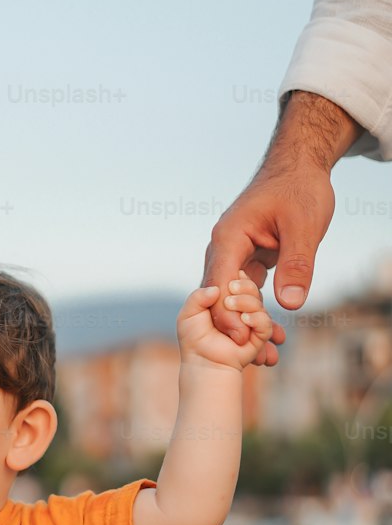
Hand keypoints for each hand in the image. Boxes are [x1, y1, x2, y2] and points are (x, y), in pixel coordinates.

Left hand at [178, 274, 273, 371]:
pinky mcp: (258, 338)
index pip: (240, 282)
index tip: (230, 280)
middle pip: (253, 290)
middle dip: (245, 287)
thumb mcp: (189, 313)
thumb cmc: (194, 338)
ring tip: (230, 304)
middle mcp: (241, 310)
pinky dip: (257, 318)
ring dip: (247, 301)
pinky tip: (244, 319)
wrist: (202, 361)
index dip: (238, 278)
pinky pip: (265, 324)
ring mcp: (251, 323)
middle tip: (230, 290)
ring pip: (260, 305)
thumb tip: (216, 288)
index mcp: (227, 301)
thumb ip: (198, 296)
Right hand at [202, 167, 332, 361]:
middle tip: (256, 357)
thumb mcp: (304, 226)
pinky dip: (257, 311)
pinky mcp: (247, 260)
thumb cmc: (300, 189)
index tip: (242, 341)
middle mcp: (223, 249)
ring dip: (246, 323)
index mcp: (228, 238)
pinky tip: (271, 332)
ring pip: (233, 298)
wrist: (300, 167)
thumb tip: (290, 305)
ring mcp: (234, 255)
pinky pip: (247, 292)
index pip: (219, 285)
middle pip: (221, 297)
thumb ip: (297, 264)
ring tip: (265, 352)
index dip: (227, 316)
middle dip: (235, 328)